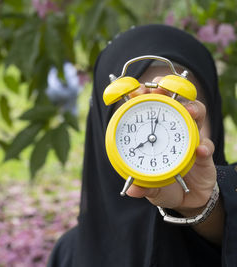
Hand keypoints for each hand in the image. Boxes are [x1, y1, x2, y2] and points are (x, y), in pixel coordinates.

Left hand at [125, 77, 215, 213]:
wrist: (188, 199)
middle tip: (160, 88)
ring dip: (192, 109)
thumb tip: (132, 189)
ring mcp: (189, 137)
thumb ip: (143, 186)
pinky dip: (204, 146)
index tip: (136, 89)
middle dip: (166, 88)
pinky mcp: (204, 151)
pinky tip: (199, 150)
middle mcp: (170, 129)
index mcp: (151, 132)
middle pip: (171, 100)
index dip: (141, 94)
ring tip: (188, 111)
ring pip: (194, 114)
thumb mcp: (150, 186)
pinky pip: (206, 144)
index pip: (146, 107)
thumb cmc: (163, 185)